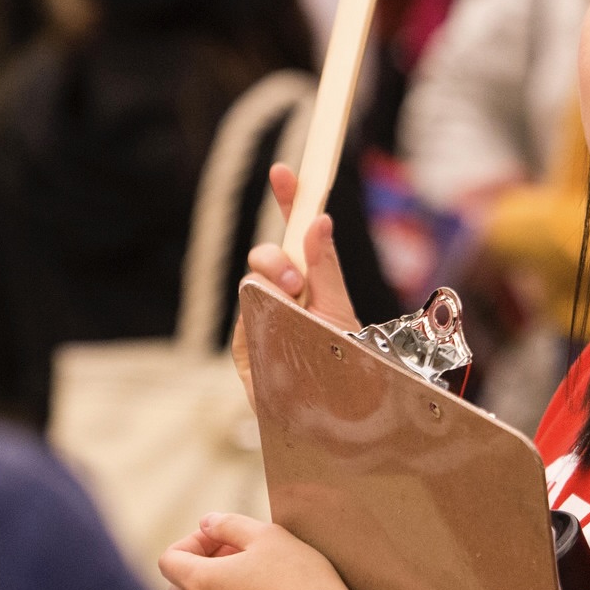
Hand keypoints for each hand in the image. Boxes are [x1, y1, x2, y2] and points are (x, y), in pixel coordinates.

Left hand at [160, 512, 374, 589]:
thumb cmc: (300, 580)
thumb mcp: (268, 536)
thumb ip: (229, 524)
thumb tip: (206, 523)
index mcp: (202, 583)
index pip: (169, 559)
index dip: (193, 541)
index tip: (225, 536)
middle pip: (177, 585)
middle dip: (200, 563)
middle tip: (238, 551)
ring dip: (212, 587)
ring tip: (252, 574)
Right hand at [233, 162, 362, 403]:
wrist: (336, 418)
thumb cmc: (344, 365)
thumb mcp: (339, 312)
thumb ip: (325, 269)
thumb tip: (319, 220)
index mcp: (309, 282)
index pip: (294, 235)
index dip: (289, 201)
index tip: (284, 171)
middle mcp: (282, 296)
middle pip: (265, 256)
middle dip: (275, 258)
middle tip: (294, 281)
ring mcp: (262, 319)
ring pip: (252, 284)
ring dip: (272, 291)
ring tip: (296, 313)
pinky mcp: (245, 347)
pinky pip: (245, 319)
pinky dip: (262, 320)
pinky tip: (278, 333)